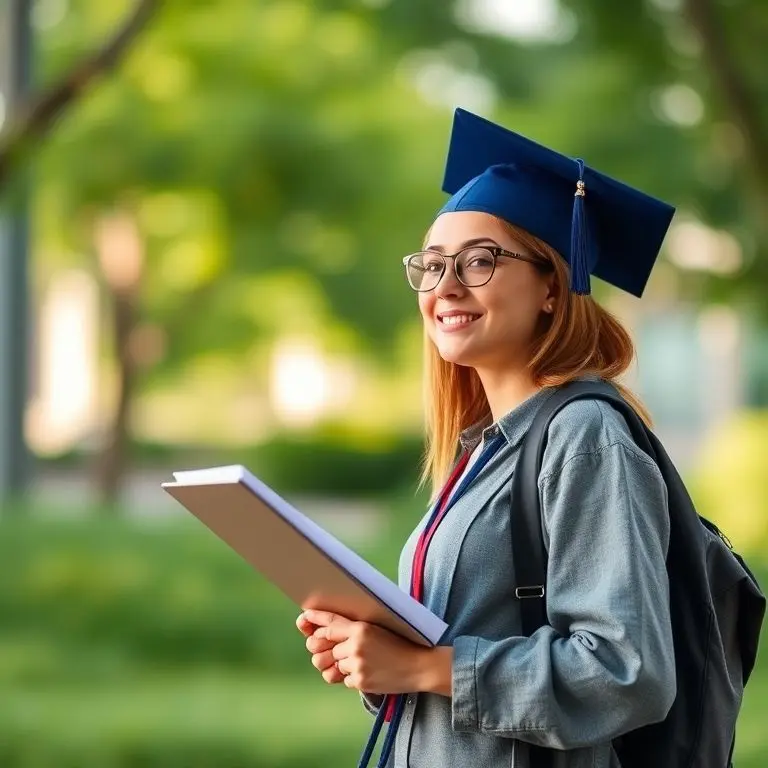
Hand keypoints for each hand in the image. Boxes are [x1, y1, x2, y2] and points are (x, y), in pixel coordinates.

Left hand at [298, 609, 432, 694]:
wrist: (419, 666)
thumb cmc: (399, 644)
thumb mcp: (377, 628)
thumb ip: (354, 629)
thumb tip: (327, 631)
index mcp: (361, 628)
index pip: (330, 624)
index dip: (315, 620)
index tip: (305, 617)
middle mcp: (356, 645)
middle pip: (327, 648)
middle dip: (331, 650)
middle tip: (343, 650)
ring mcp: (357, 664)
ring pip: (335, 665)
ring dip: (343, 665)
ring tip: (363, 661)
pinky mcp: (361, 681)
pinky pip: (344, 680)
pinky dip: (352, 677)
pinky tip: (369, 671)